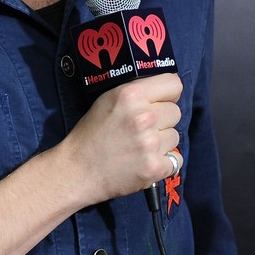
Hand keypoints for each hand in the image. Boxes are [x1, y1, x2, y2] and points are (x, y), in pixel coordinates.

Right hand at [60, 73, 183, 204]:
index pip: (173, 84)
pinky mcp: (155, 166)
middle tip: (141, 129)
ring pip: (175, 136)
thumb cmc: (90, 135)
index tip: (159, 101)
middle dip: (162, 120)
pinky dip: (162, 163)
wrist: (78, 170)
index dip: (167, 94)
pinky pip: (176, 160)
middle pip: (175, 111)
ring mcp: (151, 143)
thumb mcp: (106, 101)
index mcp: (130, 95)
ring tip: (138, 147)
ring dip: (161, 142)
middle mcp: (143, 117)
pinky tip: (143, 161)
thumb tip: (163, 91)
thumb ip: (135, 93)